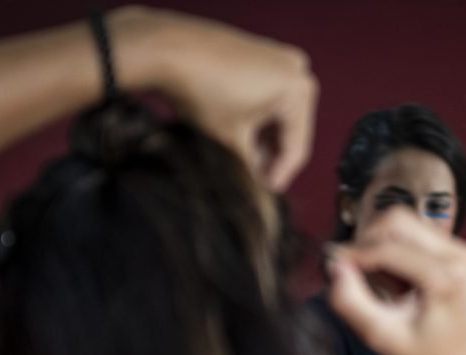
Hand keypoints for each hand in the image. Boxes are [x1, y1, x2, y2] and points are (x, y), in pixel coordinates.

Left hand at [112, 7, 317, 190]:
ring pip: (278, 113)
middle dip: (271, 155)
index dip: (281, 175)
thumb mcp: (232, 140)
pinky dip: (257, 116)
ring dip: (263, 137)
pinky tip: (239, 133)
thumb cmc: (202, 88)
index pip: (297, 147)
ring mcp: (278, 58)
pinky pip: (268, 94)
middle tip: (254, 178)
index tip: (267, 192)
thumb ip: (252, 169)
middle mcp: (296, 69)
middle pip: (290, 128)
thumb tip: (260, 191)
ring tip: (243, 158)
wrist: (167, 50)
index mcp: (299, 90)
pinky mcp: (260, 53)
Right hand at [326, 207, 465, 354]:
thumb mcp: (381, 337)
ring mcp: (459, 249)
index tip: (329, 266)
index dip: (353, 254)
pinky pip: (412, 233)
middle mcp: (458, 255)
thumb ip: (351, 302)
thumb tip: (333, 266)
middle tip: (352, 272)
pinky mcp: (454, 250)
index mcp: (445, 278)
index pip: (388, 248)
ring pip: (402, 222)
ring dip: (379, 245)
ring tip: (378, 282)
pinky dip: (392, 249)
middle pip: (397, 221)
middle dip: (366, 242)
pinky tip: (393, 280)